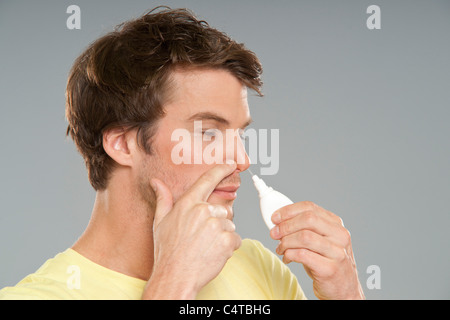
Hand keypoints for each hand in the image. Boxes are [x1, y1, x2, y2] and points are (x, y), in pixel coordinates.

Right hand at [142, 163, 241, 299]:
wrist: (175, 277)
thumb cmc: (167, 251)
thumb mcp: (160, 222)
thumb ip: (163, 199)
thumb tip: (157, 182)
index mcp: (188, 204)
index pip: (208, 180)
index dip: (222, 169)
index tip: (231, 164)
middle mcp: (203, 211)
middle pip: (222, 210)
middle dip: (216, 223)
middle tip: (202, 238)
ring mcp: (216, 225)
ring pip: (229, 225)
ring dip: (222, 236)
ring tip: (206, 247)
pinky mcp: (227, 240)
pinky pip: (235, 239)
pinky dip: (229, 247)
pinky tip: (214, 253)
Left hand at [270, 201, 364, 299]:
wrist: (344, 290)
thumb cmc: (326, 263)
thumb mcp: (320, 241)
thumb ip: (304, 229)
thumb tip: (279, 222)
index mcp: (336, 224)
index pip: (310, 207)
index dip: (289, 210)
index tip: (275, 217)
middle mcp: (340, 235)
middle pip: (308, 219)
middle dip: (286, 225)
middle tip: (274, 233)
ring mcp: (337, 252)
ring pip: (304, 237)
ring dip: (286, 242)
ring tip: (280, 248)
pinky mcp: (330, 268)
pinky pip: (303, 255)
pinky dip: (289, 254)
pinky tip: (287, 258)